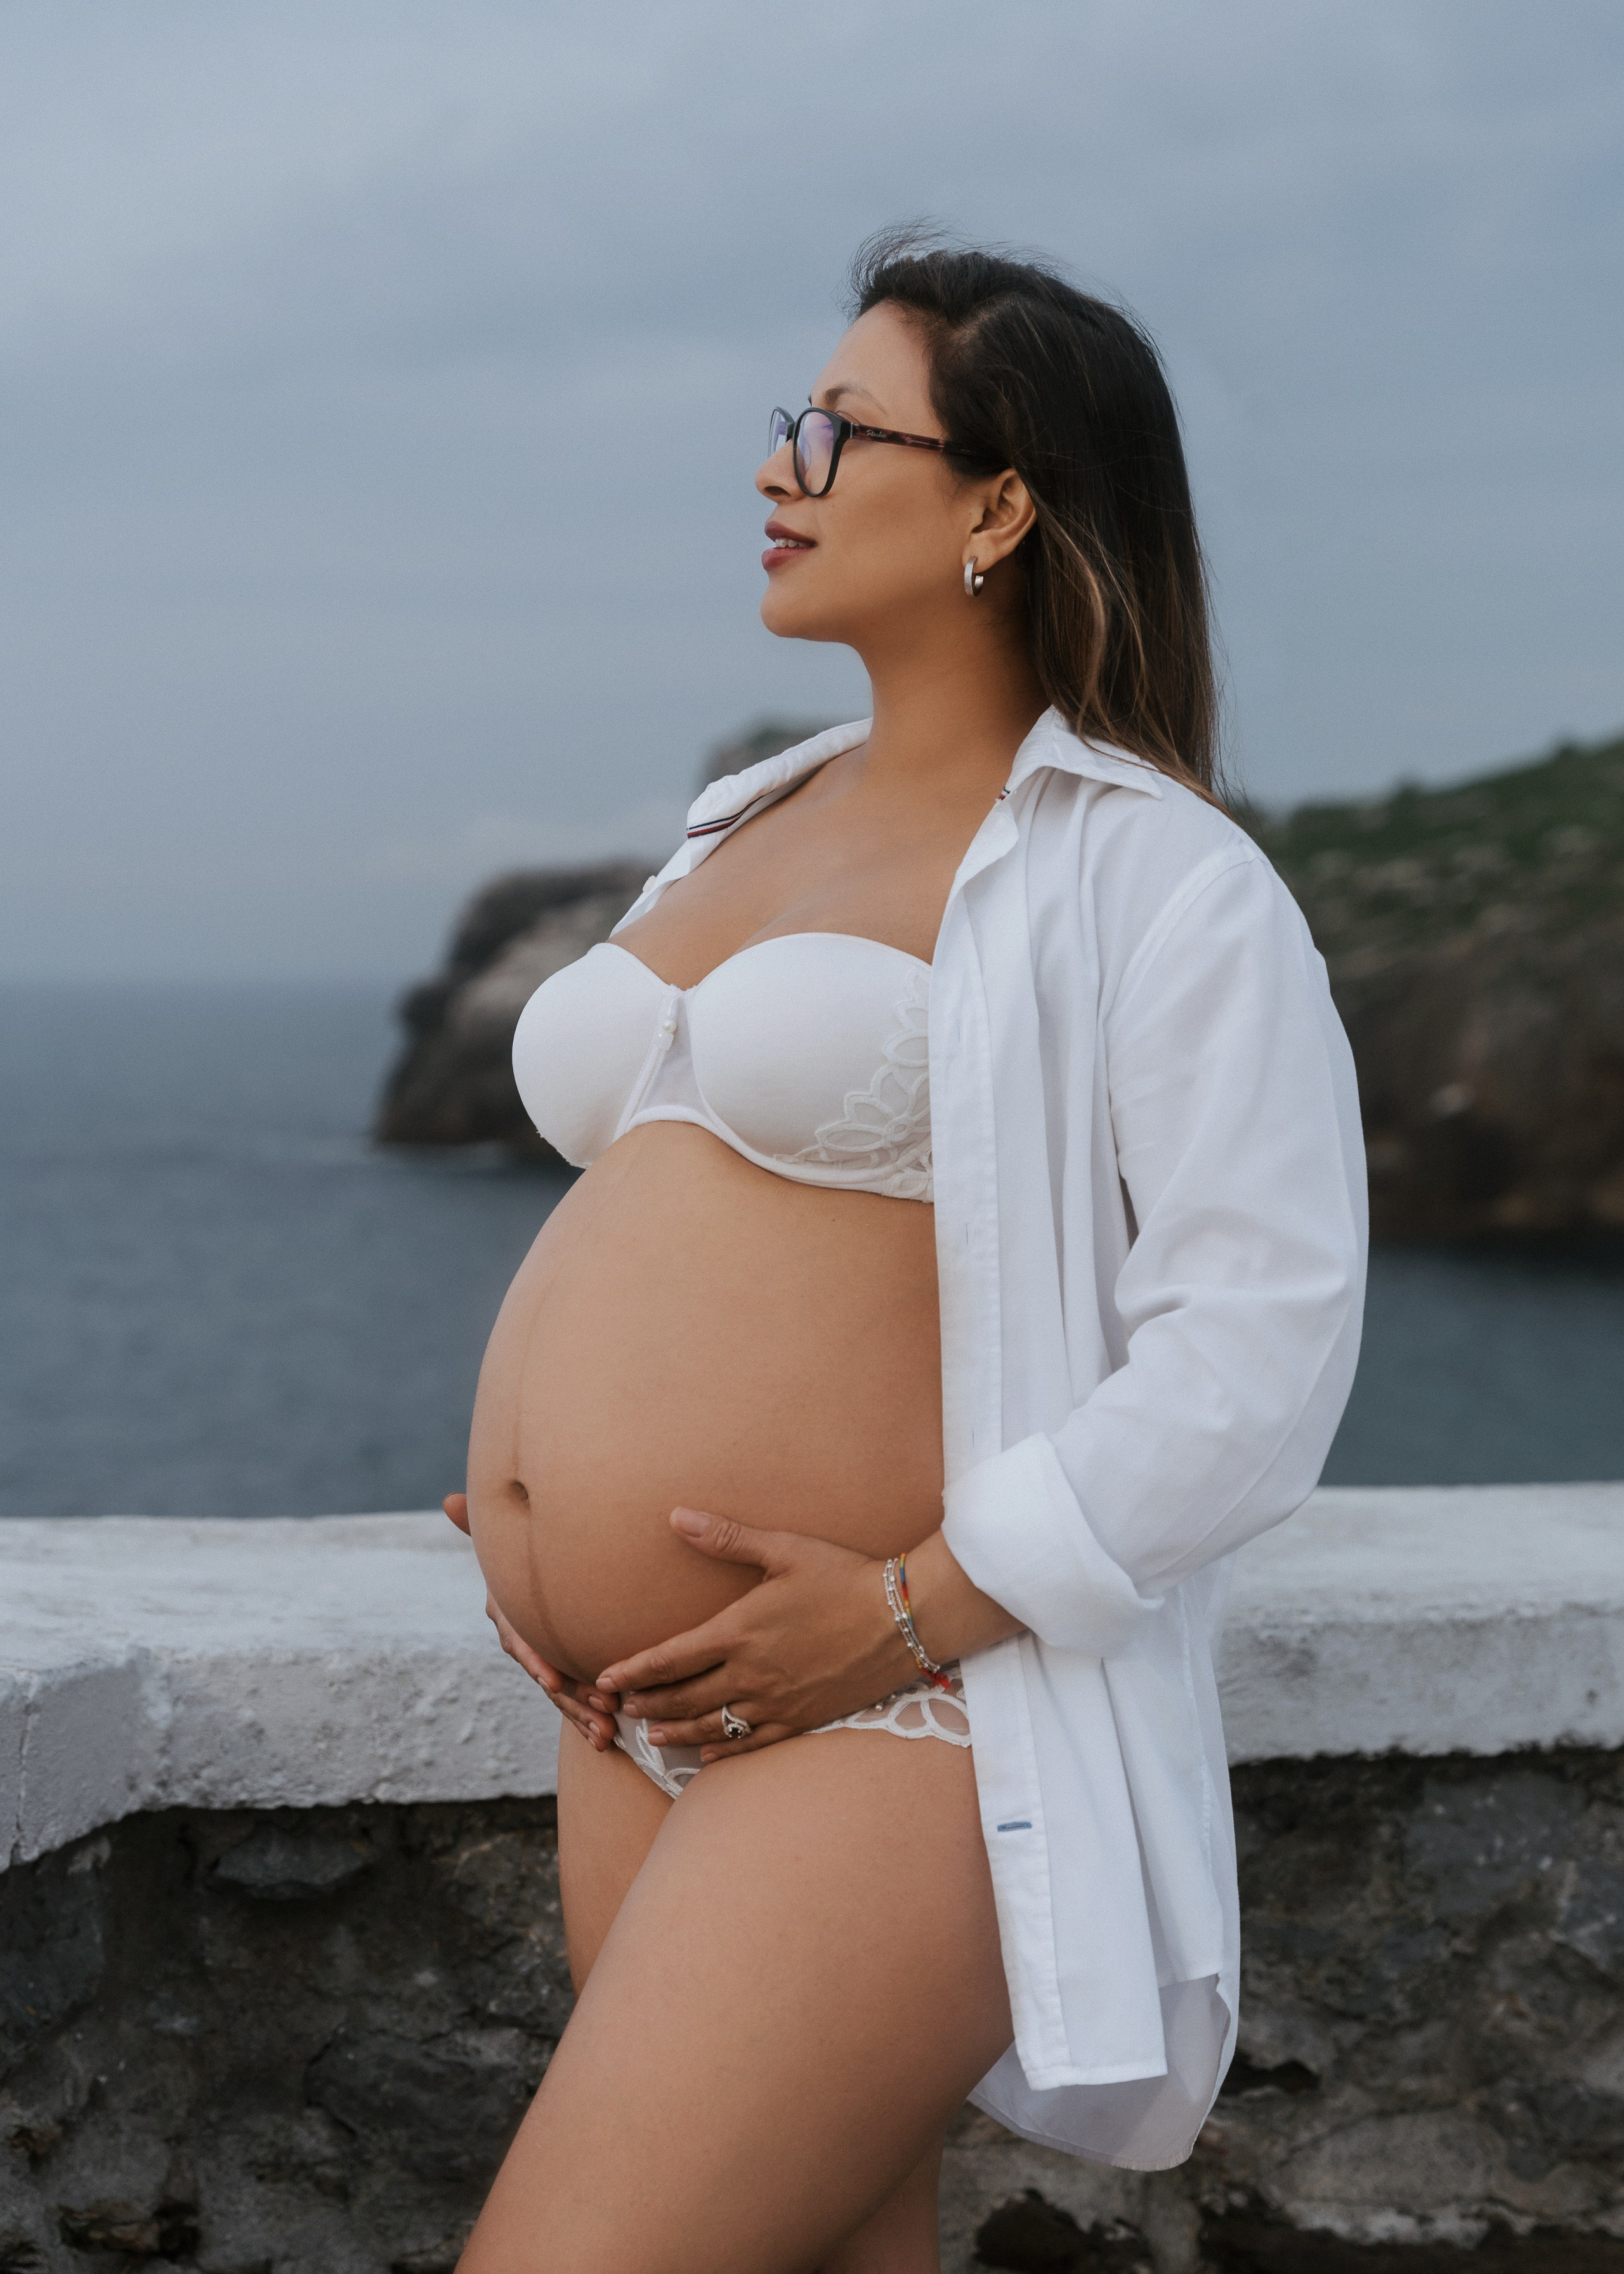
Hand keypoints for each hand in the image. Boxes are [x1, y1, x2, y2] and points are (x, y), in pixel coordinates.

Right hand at [441, 1493, 618, 1752]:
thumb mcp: (502, 1542)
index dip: (535, 1660)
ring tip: (608, 1733)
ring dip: (582, 1714)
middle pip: (546, 1674)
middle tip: (602, 1712)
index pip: (519, 1640)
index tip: (553, 1678)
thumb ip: (479, 1525)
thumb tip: (448, 1500)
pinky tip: (607, 1739)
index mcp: (506, 1613)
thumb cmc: (520, 1554)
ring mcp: (542, 1659)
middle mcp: (522, 1640)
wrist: (539, 1580)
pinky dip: (586, 1719)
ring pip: (561, 1694)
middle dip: (571, 1697)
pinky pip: (571, 1700)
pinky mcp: (561, 1671)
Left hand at [594, 1507, 915, 1761]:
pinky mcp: (802, 1719)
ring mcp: (777, 1702)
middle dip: (648, 1705)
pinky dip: (724, 1752)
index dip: (634, 1671)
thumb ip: (725, 1537)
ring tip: (652, 1736)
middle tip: (620, 1709)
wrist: (903, 1618)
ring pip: (713, 1727)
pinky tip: (707, 1757)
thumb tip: (674, 1516)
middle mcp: (751, 1674)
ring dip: (677, 1733)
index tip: (606, 1680)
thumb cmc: (843, 1576)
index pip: (670, 1658)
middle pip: (684, 1698)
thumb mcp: (783, 1549)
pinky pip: (753, 1744)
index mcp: (740, 1631)